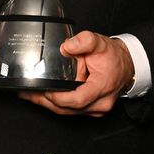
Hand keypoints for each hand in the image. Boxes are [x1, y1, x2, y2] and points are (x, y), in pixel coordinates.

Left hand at [18, 31, 134, 116]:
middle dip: (45, 101)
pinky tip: (42, 97)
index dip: (59, 97)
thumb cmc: (113, 57)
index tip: (44, 90)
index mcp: (102, 87)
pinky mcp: (90, 110)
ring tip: (29, 95)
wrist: (126, 65)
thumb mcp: (100, 42)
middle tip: (27, 92)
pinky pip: (70, 110)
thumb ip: (84, 41)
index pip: (78, 99)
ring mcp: (95, 109)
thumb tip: (66, 46)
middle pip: (67, 109)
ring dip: (47, 104)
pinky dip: (55, 104)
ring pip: (67, 112)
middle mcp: (99, 103)